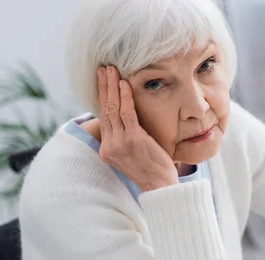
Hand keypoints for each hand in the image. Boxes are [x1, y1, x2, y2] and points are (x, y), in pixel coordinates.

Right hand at [97, 66, 177, 190]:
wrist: (161, 186)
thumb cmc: (152, 169)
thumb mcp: (133, 153)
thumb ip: (127, 137)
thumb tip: (129, 118)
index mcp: (107, 149)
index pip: (103, 118)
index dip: (103, 98)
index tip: (103, 82)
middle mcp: (109, 146)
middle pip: (104, 110)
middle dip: (104, 87)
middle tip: (103, 69)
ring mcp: (119, 143)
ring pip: (113, 109)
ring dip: (112, 86)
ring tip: (111, 70)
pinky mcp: (133, 139)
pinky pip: (127, 114)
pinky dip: (125, 97)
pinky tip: (125, 84)